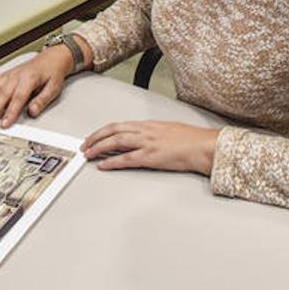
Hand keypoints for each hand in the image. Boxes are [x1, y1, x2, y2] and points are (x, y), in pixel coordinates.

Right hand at [0, 46, 74, 127]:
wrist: (51, 58)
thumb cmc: (52, 73)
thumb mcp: (54, 88)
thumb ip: (42, 100)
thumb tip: (33, 112)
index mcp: (30, 79)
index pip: (18, 98)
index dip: (10, 112)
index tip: (4, 123)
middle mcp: (17, 76)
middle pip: (2, 95)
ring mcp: (9, 75)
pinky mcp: (5, 75)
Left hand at [81, 120, 220, 174]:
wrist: (202, 146)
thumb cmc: (191, 139)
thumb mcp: (169, 130)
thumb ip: (153, 133)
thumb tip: (143, 137)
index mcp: (149, 125)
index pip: (120, 125)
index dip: (104, 130)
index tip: (94, 136)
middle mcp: (145, 131)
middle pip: (113, 130)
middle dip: (96, 137)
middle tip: (85, 145)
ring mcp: (147, 143)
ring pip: (116, 142)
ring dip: (99, 147)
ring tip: (89, 154)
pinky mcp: (151, 157)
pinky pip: (127, 159)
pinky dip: (112, 161)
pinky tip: (104, 164)